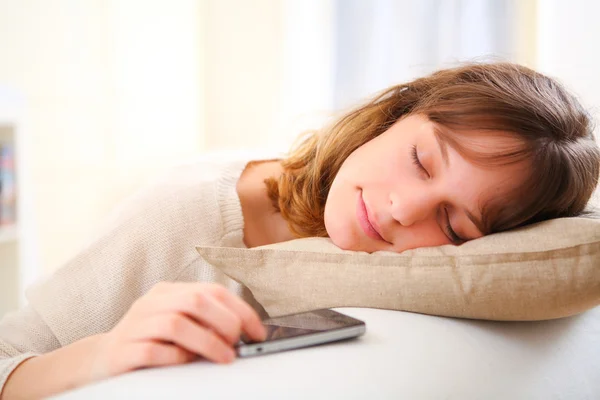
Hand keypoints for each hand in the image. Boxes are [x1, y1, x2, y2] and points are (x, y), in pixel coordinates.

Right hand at [85, 282, 265, 382]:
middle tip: (238, 344)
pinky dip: (175, 357)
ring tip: (225, 357)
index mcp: (168, 292)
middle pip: (195, 301)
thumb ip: (203, 322)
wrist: (99, 360)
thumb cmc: (149, 342)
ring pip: (176, 324)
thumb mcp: (177, 325)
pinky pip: (152, 351)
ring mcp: (135, 325)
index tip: (258, 331)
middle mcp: (151, 303)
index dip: (240, 310)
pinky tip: (187, 363)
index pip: (211, 290)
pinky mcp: (122, 351)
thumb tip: (242, 333)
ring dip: (207, 341)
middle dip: (225, 322)